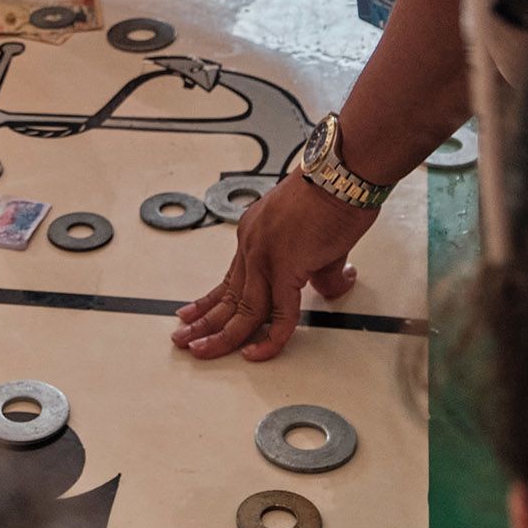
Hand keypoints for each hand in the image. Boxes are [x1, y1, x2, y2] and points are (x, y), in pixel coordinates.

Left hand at [170, 173, 373, 361]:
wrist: (342, 175)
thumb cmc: (333, 195)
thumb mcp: (317, 240)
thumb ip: (317, 271)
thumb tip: (328, 288)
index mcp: (253, 235)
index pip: (228, 278)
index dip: (209, 302)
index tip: (191, 315)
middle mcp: (252, 245)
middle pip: (227, 295)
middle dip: (204, 322)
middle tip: (185, 341)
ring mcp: (266, 257)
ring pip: (242, 308)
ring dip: (223, 335)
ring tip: (204, 351)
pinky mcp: (287, 266)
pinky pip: (278, 313)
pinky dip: (269, 337)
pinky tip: (256, 351)